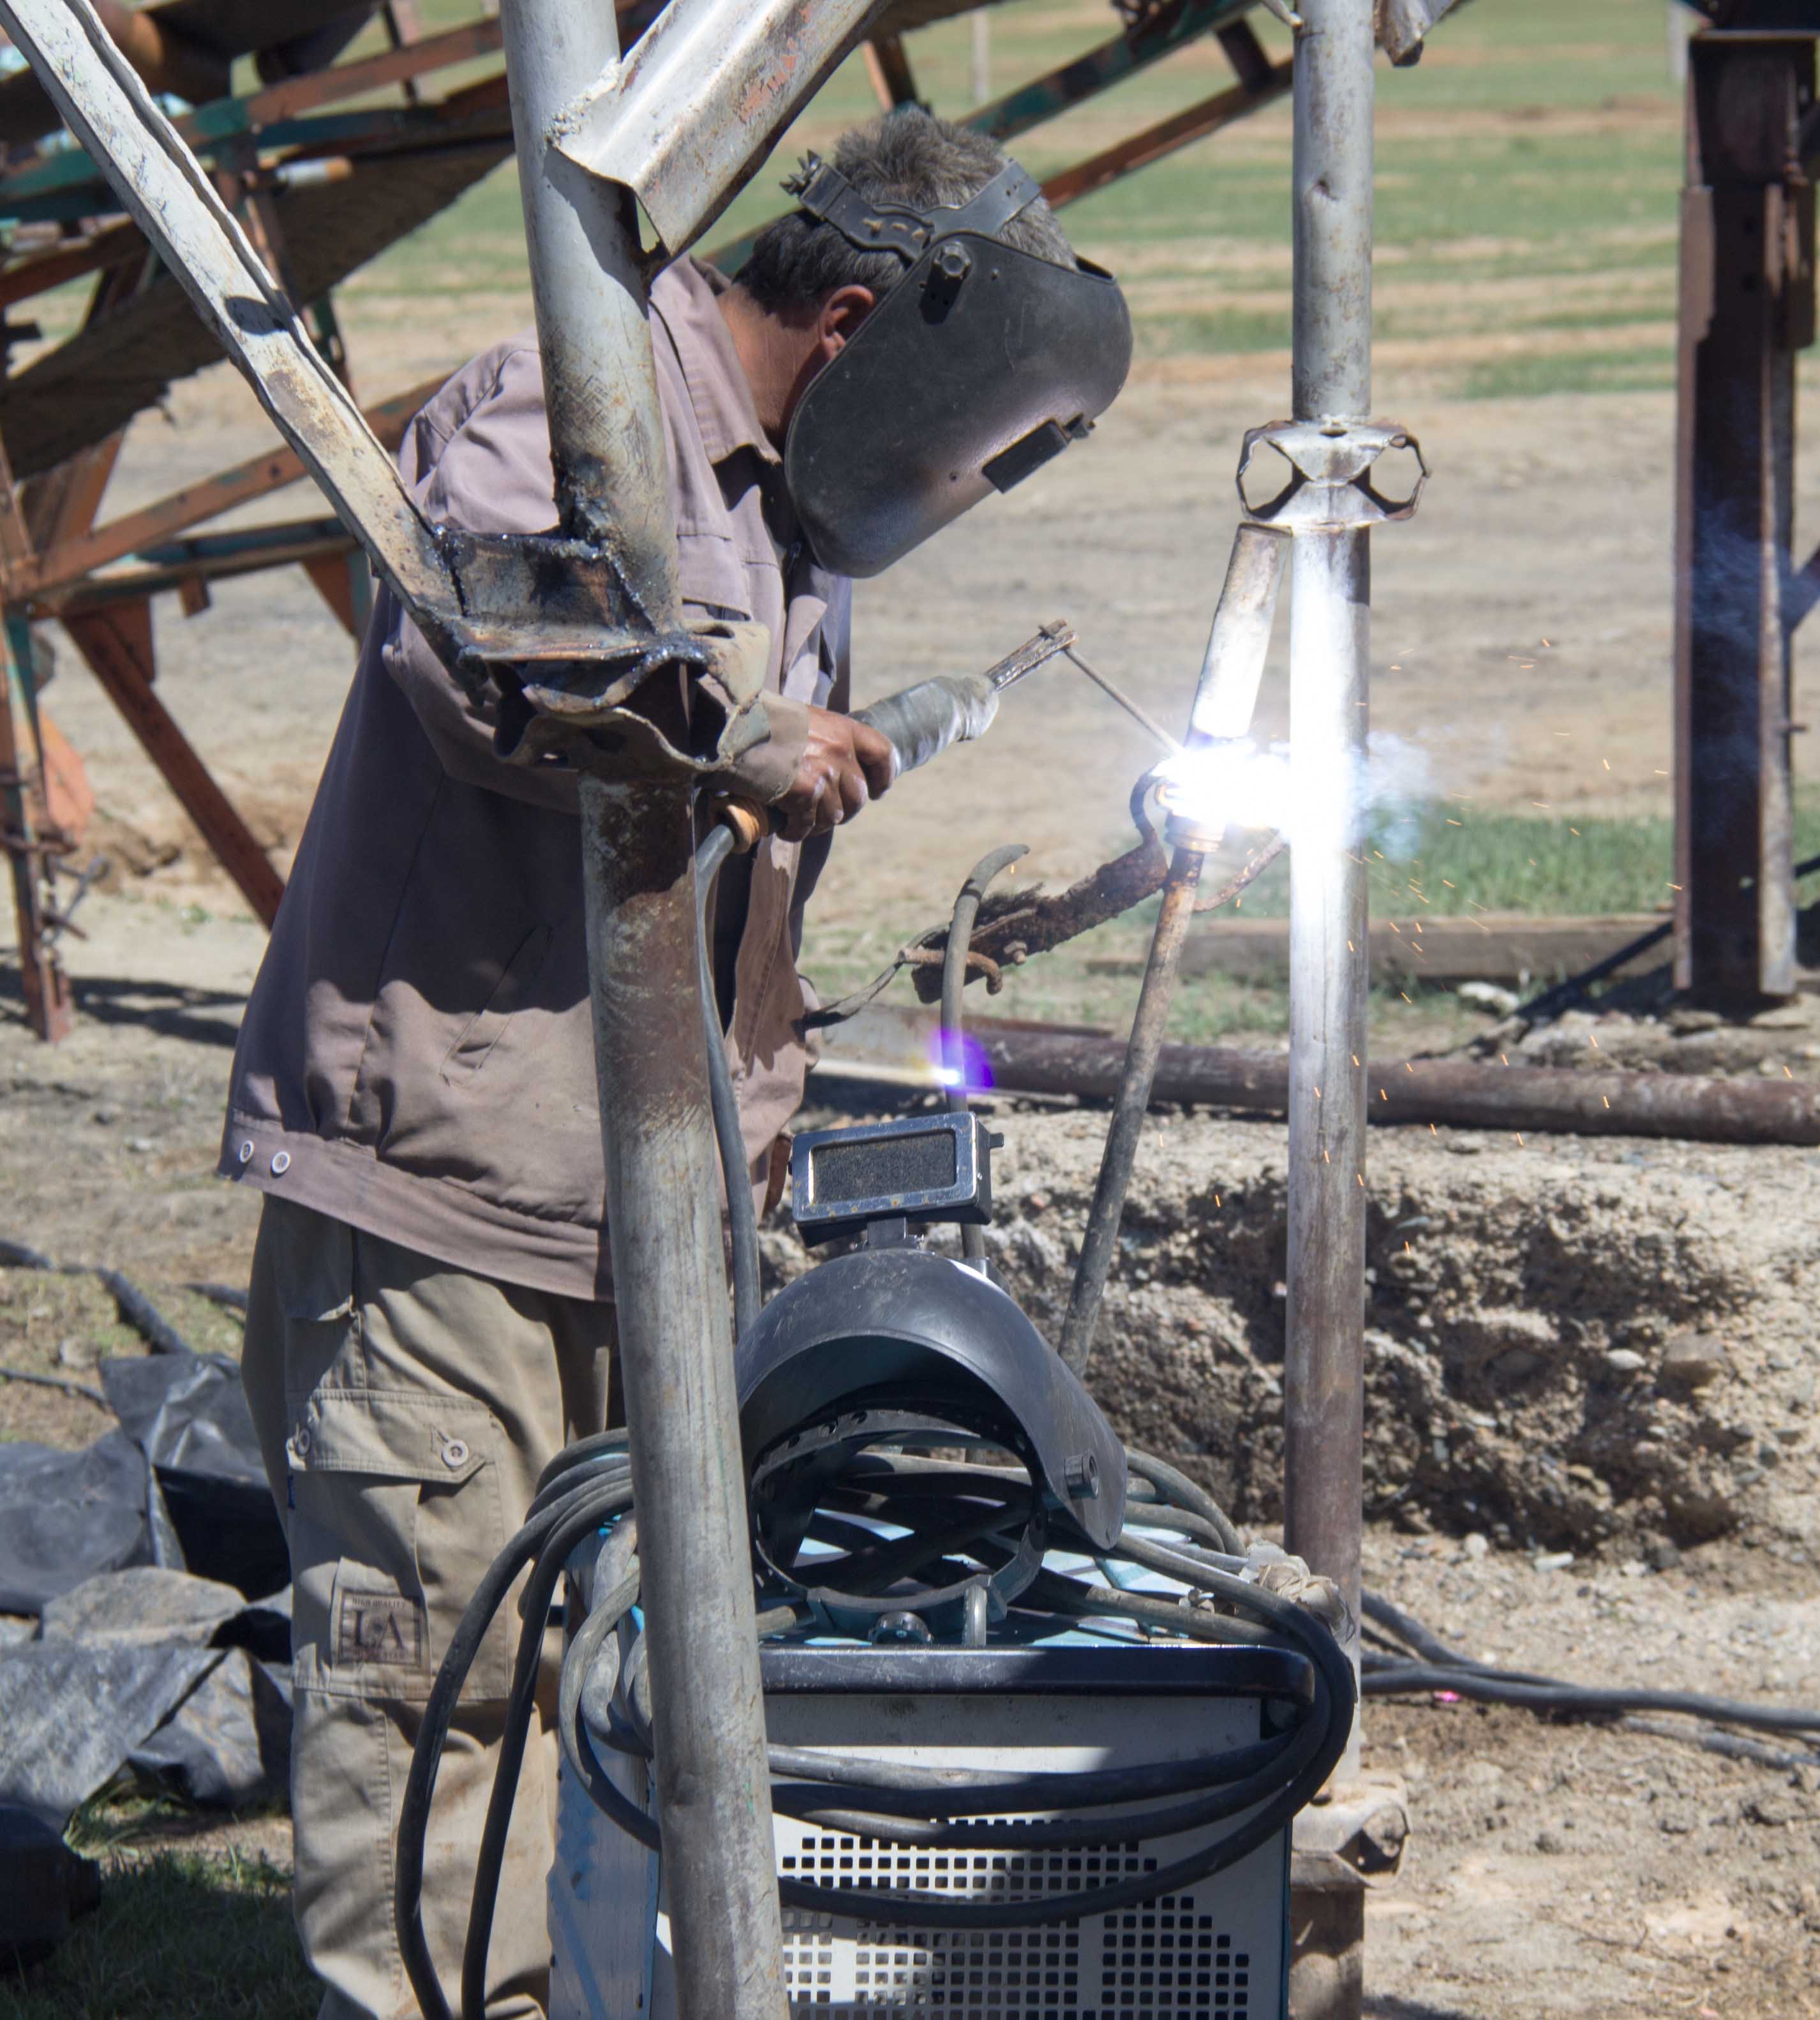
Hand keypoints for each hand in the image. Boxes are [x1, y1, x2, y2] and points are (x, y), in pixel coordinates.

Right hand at [773, 708, 895, 839]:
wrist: (732, 727)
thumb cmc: (760, 722)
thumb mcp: (802, 720)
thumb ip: (821, 740)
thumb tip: (825, 764)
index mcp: (842, 729)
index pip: (882, 754)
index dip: (882, 778)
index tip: (875, 792)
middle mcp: (839, 751)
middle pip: (857, 796)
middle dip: (842, 810)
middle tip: (821, 813)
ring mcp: (824, 774)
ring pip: (833, 816)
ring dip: (815, 823)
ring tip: (796, 818)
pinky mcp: (805, 794)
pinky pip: (806, 826)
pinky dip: (794, 831)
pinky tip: (783, 826)